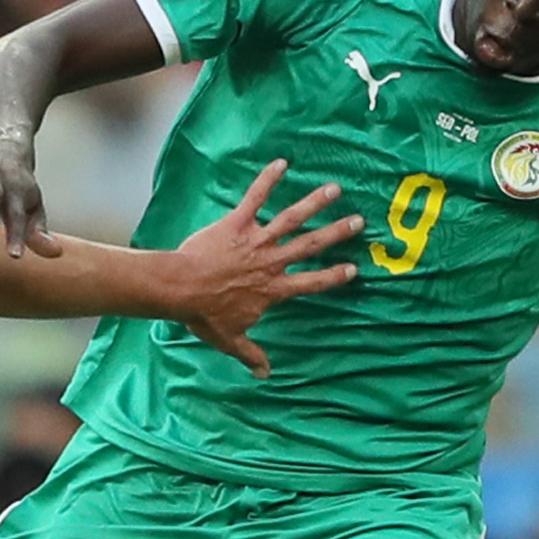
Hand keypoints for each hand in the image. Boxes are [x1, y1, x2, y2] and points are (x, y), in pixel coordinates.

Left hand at [165, 160, 364, 375]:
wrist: (180, 289)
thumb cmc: (204, 314)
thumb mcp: (230, 340)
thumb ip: (251, 355)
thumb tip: (265, 376)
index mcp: (273, 290)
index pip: (311, 283)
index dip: (333, 277)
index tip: (353, 269)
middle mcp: (271, 262)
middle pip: (310, 246)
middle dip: (336, 233)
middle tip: (359, 221)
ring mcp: (255, 240)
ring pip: (291, 218)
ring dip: (313, 203)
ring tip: (333, 189)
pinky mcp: (237, 223)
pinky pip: (255, 198)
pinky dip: (267, 179)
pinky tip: (281, 162)